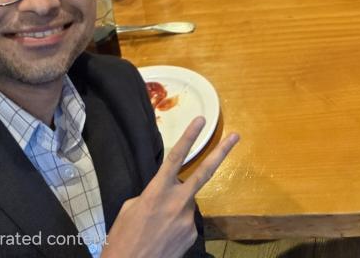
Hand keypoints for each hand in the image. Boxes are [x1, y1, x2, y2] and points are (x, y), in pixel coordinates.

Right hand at [102, 117, 239, 257]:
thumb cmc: (122, 238)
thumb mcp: (130, 208)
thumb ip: (152, 194)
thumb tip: (164, 193)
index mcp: (157, 191)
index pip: (175, 158)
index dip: (188, 137)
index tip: (201, 120)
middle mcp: (177, 201)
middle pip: (204, 172)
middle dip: (221, 153)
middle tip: (236, 137)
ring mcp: (188, 218)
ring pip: (187, 204)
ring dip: (177, 209)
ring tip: (158, 227)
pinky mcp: (192, 234)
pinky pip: (186, 223)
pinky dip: (176, 226)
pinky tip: (163, 237)